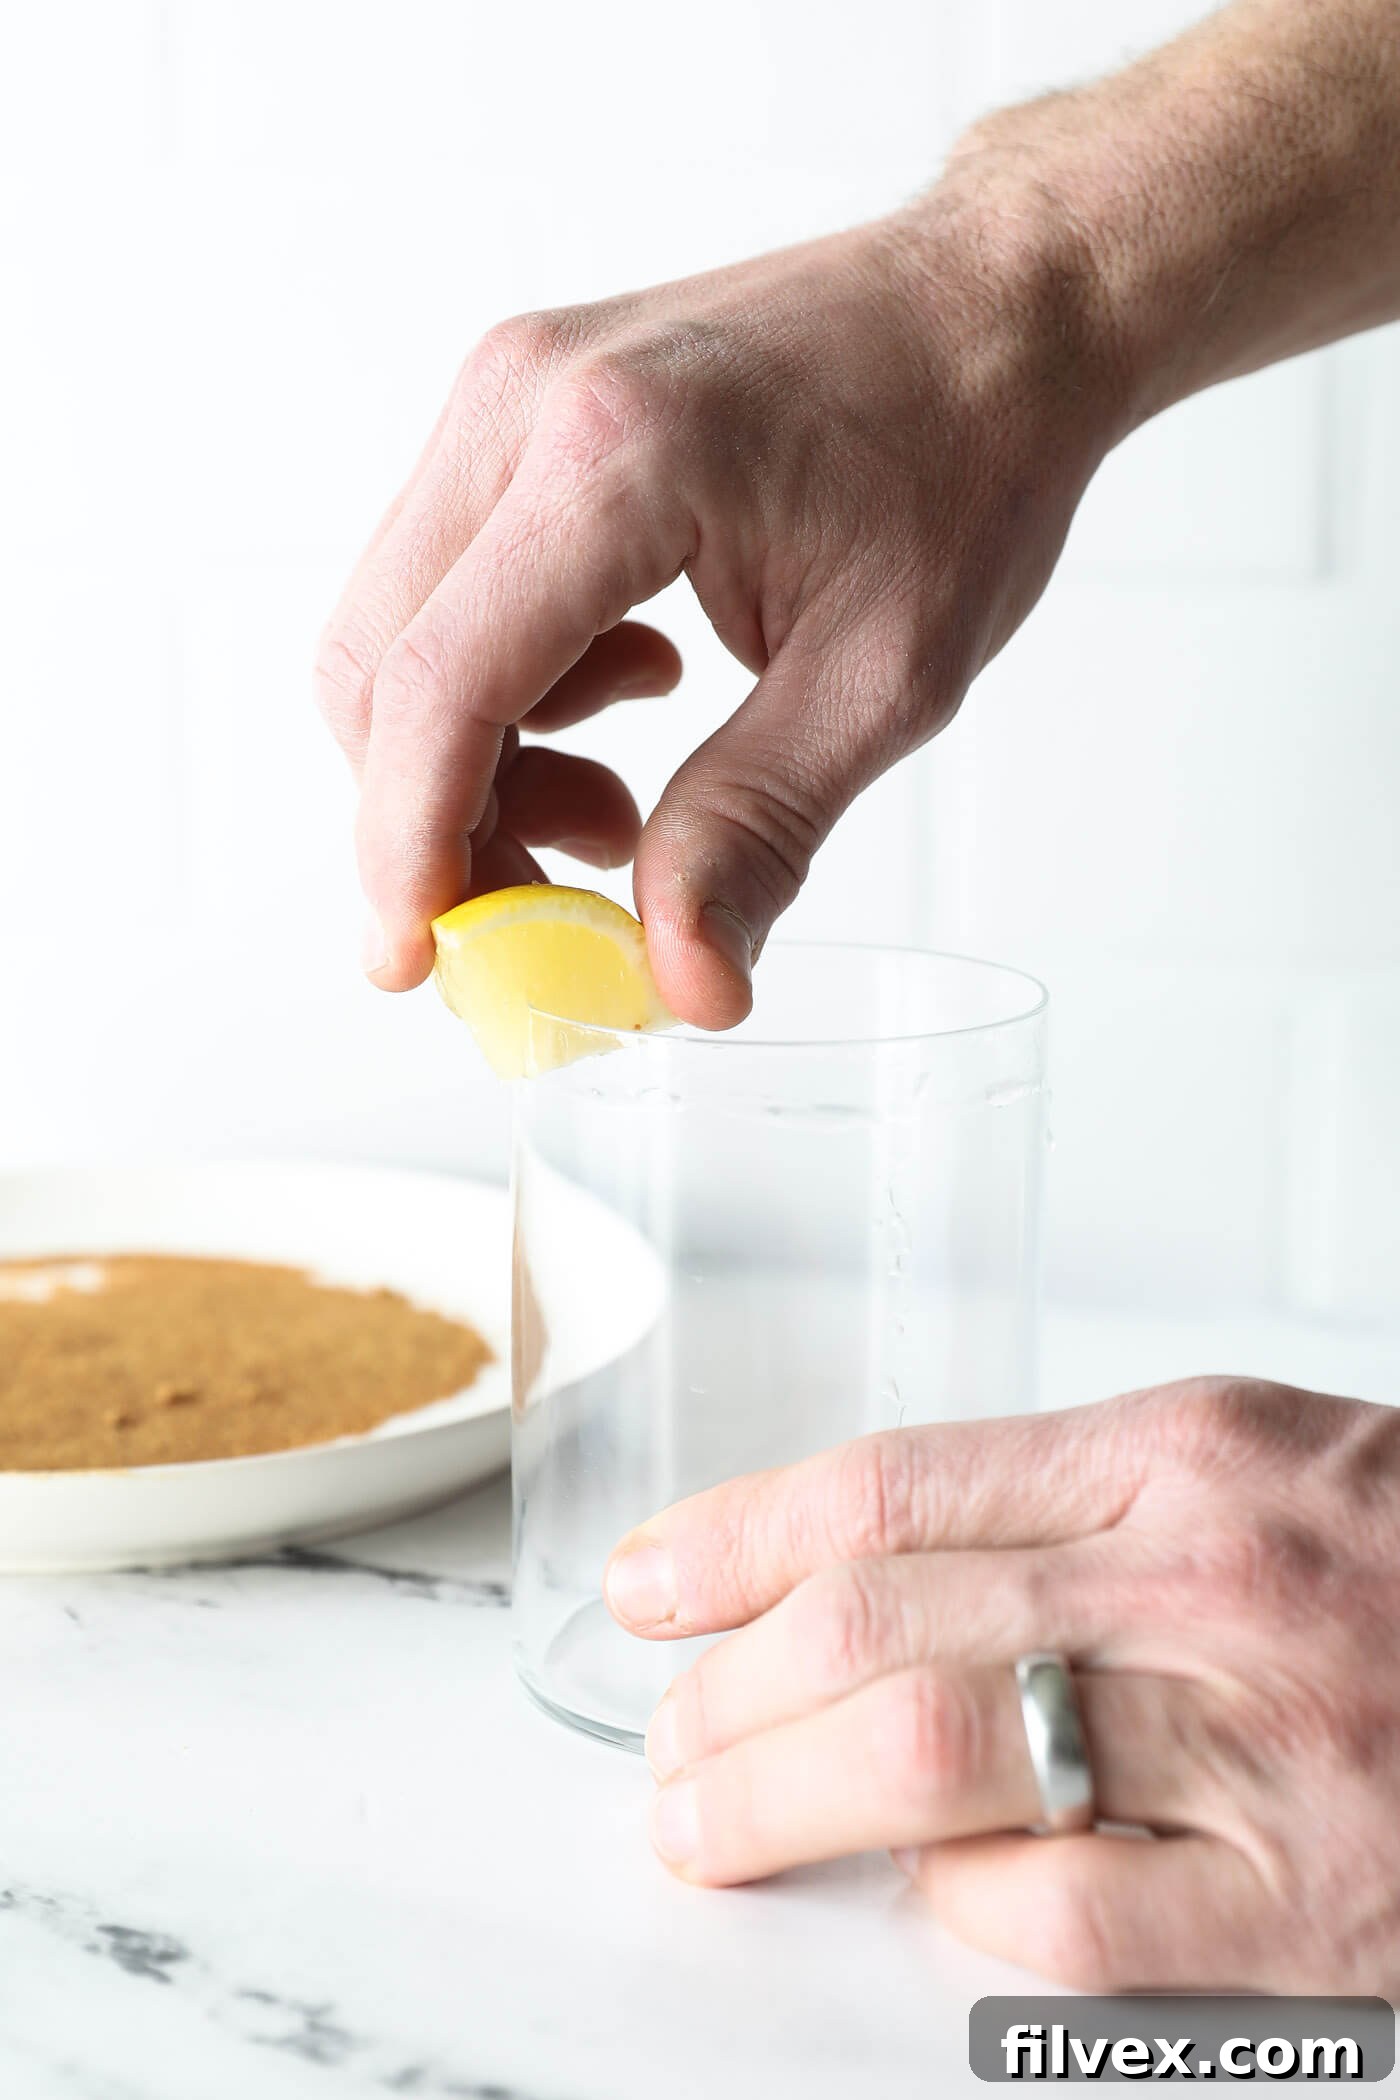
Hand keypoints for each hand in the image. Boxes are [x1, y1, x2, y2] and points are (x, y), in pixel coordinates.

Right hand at [315, 184, 1120, 1023]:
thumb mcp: (885, 678)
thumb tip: (680, 983)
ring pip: (398, 632)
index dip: (410, 844)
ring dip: (478, 757)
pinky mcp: (519, 410)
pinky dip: (507, 685)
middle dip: (439, 817)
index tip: (421, 960)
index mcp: (617, 461)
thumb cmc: (968, 459)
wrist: (998, 306)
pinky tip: (631, 690)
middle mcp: (524, 406)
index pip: (441, 684)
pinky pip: (449, 585)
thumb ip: (758, 831)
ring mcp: (507, 395)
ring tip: (620, 801)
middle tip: (554, 903)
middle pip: (378, 666)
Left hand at [603, 1377, 1399, 1992]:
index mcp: (1180, 1452)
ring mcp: (1257, 1746)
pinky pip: (1064, 1914)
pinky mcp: (1307, 1905)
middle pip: (876, 1626)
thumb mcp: (1242, 1460)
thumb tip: (858, 1580)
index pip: (890, 1488)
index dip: (736, 1539)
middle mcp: (1206, 1581)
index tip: (654, 1586)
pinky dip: (957, 1904)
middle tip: (666, 1736)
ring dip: (780, 1796)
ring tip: (710, 1817)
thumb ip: (1062, 1507)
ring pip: (934, 1760)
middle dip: (726, 1691)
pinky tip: (921, 1891)